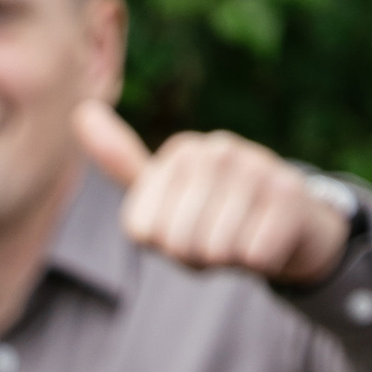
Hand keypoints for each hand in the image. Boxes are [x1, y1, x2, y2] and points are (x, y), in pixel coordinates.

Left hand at [78, 99, 352, 288]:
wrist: (291, 220)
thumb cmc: (218, 212)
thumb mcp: (166, 191)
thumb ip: (121, 162)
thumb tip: (81, 112)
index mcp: (179, 153)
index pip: (142, 231)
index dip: (165, 246)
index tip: (187, 228)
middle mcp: (214, 150)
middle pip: (177, 242)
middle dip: (196, 256)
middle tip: (219, 235)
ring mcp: (255, 165)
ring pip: (216, 249)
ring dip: (231, 257)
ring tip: (243, 233)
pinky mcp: (288, 192)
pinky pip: (254, 254)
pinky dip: (262, 259)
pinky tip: (270, 235)